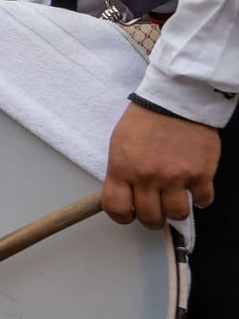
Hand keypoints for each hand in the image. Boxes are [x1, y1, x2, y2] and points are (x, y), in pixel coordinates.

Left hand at [103, 103, 218, 228]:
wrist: (176, 100)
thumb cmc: (145, 119)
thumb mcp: (120, 144)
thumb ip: (122, 171)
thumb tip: (125, 194)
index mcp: (122, 168)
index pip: (115, 207)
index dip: (122, 216)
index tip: (129, 215)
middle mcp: (147, 176)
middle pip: (149, 217)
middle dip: (152, 218)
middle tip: (155, 210)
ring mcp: (176, 177)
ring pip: (177, 214)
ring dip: (176, 211)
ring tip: (174, 199)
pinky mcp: (201, 174)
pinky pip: (203, 201)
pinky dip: (201, 198)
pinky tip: (195, 187)